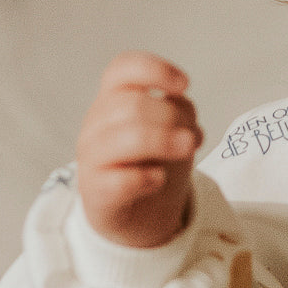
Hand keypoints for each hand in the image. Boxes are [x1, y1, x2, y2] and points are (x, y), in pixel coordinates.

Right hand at [76, 52, 203, 248]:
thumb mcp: (169, 133)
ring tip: (188, 148)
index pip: (122, 70)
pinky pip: (119, 180)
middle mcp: (97, 124)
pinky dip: (145, 177)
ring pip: (126, 137)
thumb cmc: (151, 166)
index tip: (185, 85)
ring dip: (164, 141)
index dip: (154, 70)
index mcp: (113, 102)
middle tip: (194, 138)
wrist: (136, 217)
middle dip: (172, 116)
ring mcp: (93, 158)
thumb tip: (184, 105)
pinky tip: (159, 179)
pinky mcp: (98, 193)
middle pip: (132, 105)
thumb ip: (177, 114)